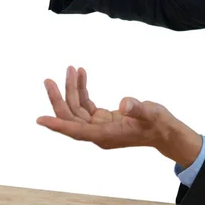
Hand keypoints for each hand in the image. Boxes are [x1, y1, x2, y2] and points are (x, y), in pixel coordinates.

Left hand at [36, 66, 202, 167]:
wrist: (165, 132)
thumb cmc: (158, 124)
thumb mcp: (151, 114)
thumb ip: (138, 109)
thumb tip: (124, 104)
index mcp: (105, 135)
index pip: (76, 131)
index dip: (57, 125)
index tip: (39, 120)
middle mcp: (98, 133)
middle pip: (71, 117)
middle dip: (59, 99)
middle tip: (49, 79)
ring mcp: (99, 127)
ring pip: (77, 110)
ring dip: (72, 90)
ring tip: (71, 69)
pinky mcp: (103, 120)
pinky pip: (86, 105)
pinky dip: (82, 91)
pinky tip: (82, 76)